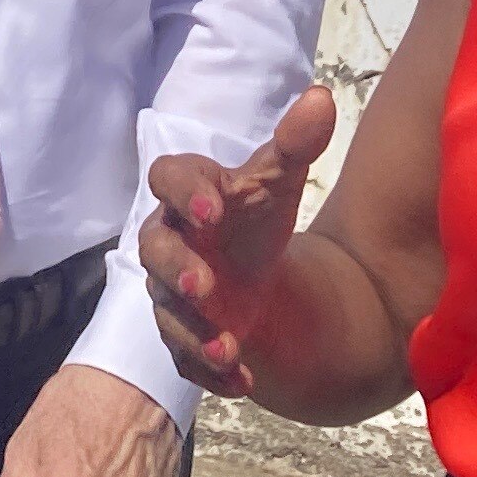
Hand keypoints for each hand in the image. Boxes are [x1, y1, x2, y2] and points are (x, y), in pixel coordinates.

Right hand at [139, 85, 336, 395]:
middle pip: (155, 252)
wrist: (254, 274)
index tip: (211, 207)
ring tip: (230, 346)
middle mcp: (170, 243)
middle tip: (205, 286)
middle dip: (177, 270)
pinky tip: (243, 380)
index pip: (166, 179)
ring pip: (169, 314)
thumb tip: (320, 97)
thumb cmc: (255, 217)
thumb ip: (295, 143)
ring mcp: (173, 294)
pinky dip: (211, 372)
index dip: (183, 192)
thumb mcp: (278, 180)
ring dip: (195, 332)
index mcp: (188, 193)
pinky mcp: (184, 337)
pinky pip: (185, 359)